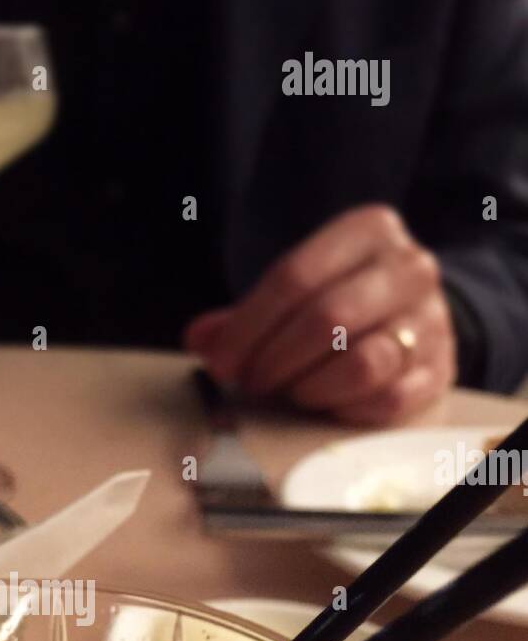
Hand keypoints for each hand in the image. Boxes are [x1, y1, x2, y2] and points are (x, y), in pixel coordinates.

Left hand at [184, 205, 455, 424]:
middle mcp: (409, 268)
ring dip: (310, 387)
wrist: (414, 318)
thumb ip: (245, 316)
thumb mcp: (297, 291)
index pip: (295, 277)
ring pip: (362, 363)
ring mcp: (432, 320)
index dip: (248, 327)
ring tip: (291, 391)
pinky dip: (346, 409)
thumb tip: (200, 339)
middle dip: (275, 360)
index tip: (221, 362)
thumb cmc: (342, 300)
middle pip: (327, 319)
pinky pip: (387, 400)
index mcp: (369, 231)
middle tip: (251, 383)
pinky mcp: (440, 371)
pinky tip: (327, 404)